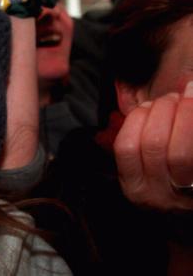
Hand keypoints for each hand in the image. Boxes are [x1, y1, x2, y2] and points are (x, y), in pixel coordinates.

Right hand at [114, 89, 192, 211]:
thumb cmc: (169, 181)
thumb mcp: (142, 167)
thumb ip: (126, 144)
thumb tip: (108, 125)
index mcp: (136, 187)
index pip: (126, 147)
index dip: (137, 118)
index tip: (149, 103)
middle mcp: (158, 196)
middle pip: (153, 144)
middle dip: (163, 110)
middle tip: (172, 97)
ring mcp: (184, 196)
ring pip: (180, 152)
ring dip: (185, 115)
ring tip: (189, 98)